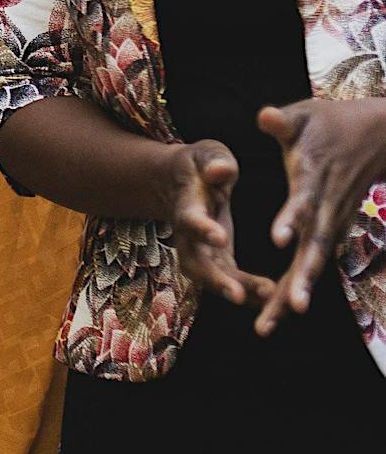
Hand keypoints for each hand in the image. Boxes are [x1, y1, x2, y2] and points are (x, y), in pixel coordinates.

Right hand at [159, 139, 257, 307]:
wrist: (180, 182)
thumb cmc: (200, 164)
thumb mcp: (207, 154)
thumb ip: (214, 161)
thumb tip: (221, 170)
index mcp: (187, 205)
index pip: (190, 219)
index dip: (203, 229)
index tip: (220, 238)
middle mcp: (187, 235)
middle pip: (193, 261)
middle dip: (214, 279)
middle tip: (236, 294)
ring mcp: (199, 250)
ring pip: (210, 278)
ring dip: (235, 290)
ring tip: (267, 297)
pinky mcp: (216, 260)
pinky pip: (229, 281)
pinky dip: (248, 293)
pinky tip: (273, 298)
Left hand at [258, 98, 385, 330]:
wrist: (380, 134)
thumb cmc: (332, 122)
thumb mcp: (305, 115)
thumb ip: (282, 121)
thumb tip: (265, 115)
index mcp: (313, 177)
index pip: (303, 200)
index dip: (292, 218)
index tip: (278, 240)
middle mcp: (325, 206)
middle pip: (312, 246)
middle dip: (298, 279)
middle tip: (286, 310)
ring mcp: (332, 220)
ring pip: (313, 262)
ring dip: (294, 292)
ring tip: (269, 323)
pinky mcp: (332, 228)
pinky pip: (313, 261)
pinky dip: (296, 285)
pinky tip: (278, 313)